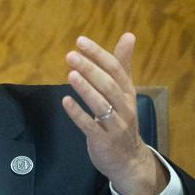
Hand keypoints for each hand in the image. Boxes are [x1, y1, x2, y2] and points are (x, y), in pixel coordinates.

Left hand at [61, 33, 167, 194]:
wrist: (129, 159)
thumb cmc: (122, 119)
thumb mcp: (124, 92)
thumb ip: (122, 65)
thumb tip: (129, 35)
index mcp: (128, 92)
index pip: (116, 69)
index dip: (99, 54)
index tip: (80, 41)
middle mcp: (124, 107)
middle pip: (109, 85)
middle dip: (90, 69)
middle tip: (71, 55)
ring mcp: (115, 125)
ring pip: (101, 105)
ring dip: (86, 89)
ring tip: (70, 74)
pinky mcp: (103, 141)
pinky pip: (90, 126)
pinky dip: (78, 114)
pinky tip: (65, 102)